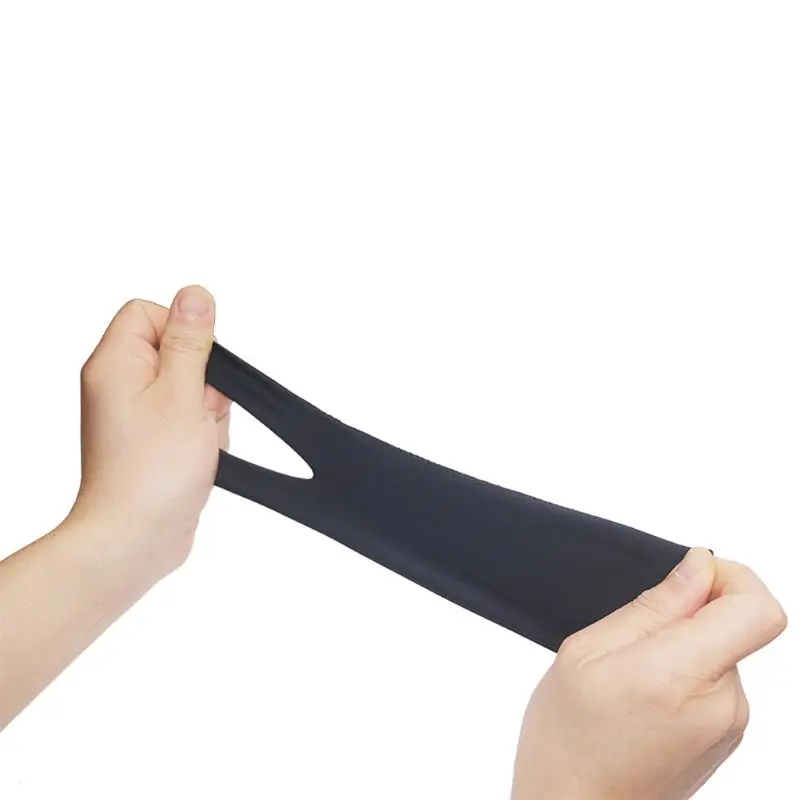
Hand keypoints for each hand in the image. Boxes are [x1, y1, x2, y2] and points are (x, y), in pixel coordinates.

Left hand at [71, 285, 230, 581]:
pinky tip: (198, 456)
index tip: (196, 364)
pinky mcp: (154, 439)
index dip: (182, 331)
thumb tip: (195, 294)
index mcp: (115, 364)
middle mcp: (120, 385)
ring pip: (193, 387)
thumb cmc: (151, 474)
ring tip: (196, 441)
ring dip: (208, 412)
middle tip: (196, 412)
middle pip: (179, 351)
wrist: (136, 538)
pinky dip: (204, 433)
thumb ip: (191, 341)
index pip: (149, 312)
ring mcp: (137, 414)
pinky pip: (192, 417)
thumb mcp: (182, 395)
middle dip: (203, 382)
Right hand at [512, 548, 786, 799]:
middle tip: (630, 637)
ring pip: (722, 648)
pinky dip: (683, 669)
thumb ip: (651, 608)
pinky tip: (642, 693)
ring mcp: (730, 725)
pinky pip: (716, 678)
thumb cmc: (566, 741)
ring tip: (629, 673)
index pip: (755, 609)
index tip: (688, 575)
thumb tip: (697, 566)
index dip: (729, 576)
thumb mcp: (586, 653)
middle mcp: (721, 704)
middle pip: (734, 623)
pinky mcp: (727, 736)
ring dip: (681, 642)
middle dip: (687, 611)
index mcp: (679, 676)